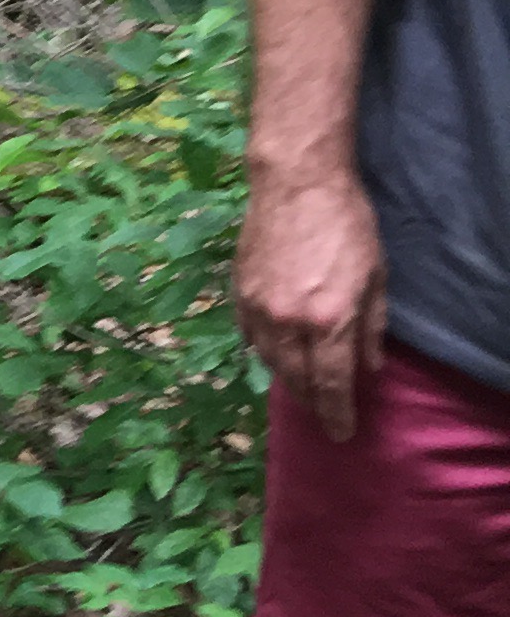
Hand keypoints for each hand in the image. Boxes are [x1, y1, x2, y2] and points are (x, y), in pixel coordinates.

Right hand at [235, 166, 388, 442]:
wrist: (296, 183)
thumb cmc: (346, 223)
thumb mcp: (376, 276)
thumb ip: (371, 326)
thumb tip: (369, 366)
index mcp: (328, 320)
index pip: (331, 384)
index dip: (337, 413)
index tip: (342, 433)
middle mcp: (289, 322)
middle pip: (297, 380)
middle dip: (313, 404)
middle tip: (325, 416)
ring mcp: (259, 308)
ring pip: (270, 362)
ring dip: (288, 380)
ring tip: (302, 389)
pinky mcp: (240, 292)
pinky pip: (250, 337)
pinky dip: (264, 352)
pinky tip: (274, 355)